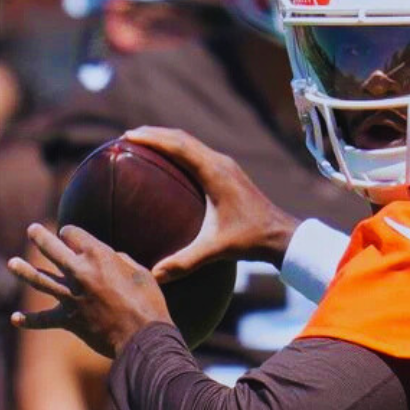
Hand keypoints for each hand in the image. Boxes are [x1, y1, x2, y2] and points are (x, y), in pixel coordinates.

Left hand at [9, 224, 171, 357]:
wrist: (143, 338)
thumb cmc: (148, 304)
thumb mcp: (140, 273)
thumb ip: (121, 261)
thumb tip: (112, 257)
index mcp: (99, 255)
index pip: (73, 234)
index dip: (70, 233)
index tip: (69, 235)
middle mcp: (80, 272)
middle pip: (52, 249)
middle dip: (40, 237)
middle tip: (31, 230)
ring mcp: (70, 296)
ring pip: (40, 280)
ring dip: (24, 270)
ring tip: (11, 263)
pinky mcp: (68, 319)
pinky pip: (43, 320)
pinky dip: (29, 321)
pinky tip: (14, 319)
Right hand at [123, 127, 298, 281]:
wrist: (281, 234)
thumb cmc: (249, 239)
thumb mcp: (216, 249)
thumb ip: (184, 262)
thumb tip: (154, 275)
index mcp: (215, 173)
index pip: (179, 147)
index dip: (152, 139)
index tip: (129, 136)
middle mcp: (220, 163)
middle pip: (182, 138)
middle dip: (154, 134)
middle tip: (127, 135)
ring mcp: (225, 165)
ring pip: (191, 143)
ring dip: (167, 138)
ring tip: (143, 140)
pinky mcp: (227, 171)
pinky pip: (198, 152)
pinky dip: (179, 149)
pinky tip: (168, 159)